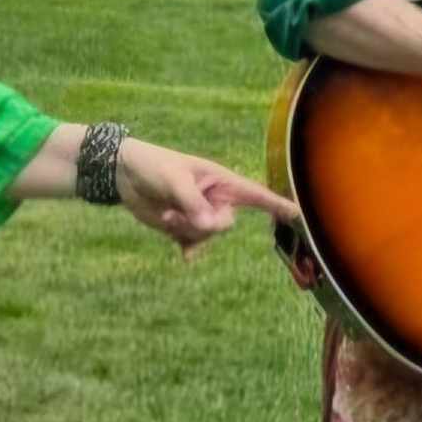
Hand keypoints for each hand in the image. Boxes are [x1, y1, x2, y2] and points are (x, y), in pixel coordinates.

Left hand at [114, 140, 298, 260]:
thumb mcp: (173, 180)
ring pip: (206, 235)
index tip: (298, 214)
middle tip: (176, 211)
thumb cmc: (151, 165)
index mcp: (219, 180)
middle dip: (203, 224)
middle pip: (225, 224)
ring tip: (166, 214)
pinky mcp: (183, 226)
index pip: (254, 194)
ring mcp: (199, 213)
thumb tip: (209, 225)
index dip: (277, 205)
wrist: (124, 172)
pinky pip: (194, 244)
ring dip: (186, 230)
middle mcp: (214, 198)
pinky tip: (184, 256)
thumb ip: (192, 202)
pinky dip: (189, 248)